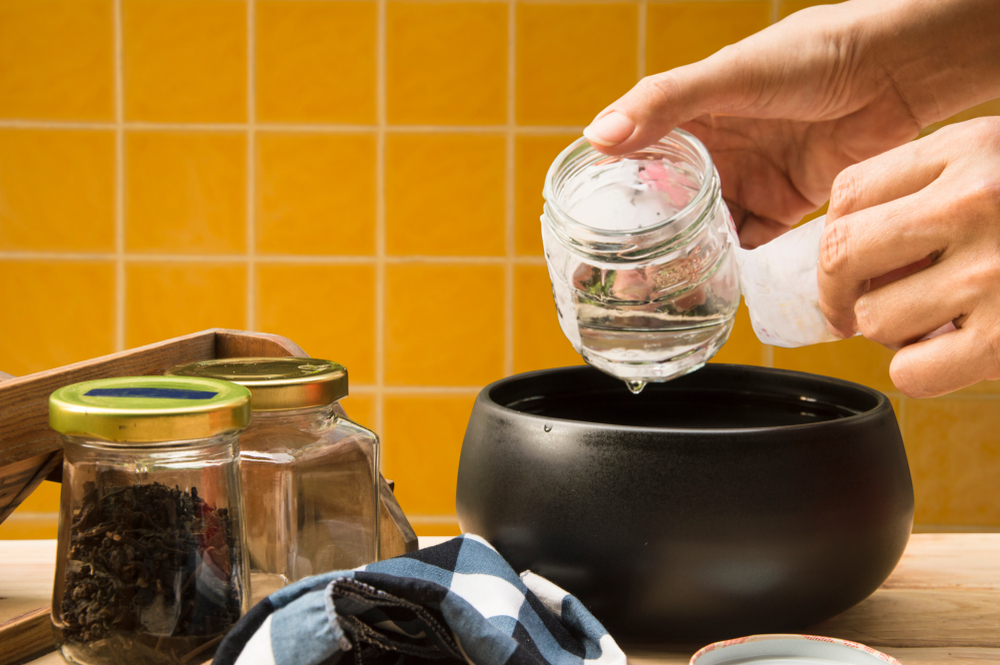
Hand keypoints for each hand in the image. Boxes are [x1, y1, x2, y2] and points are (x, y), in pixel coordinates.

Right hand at [583, 0, 999, 248]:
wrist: (893, 71)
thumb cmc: (809, 55)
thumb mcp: (726, 75)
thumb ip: (664, 103)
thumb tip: (599, 136)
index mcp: (690, 116)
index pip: (636, 158)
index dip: (610, 193)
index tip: (585, 229)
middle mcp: (715, 151)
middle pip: (667, 203)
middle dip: (644, 238)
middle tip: (620, 274)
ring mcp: (749, 179)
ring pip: (704, 228)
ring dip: (687, 254)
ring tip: (663, 285)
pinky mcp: (785, 204)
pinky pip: (751, 241)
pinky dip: (736, 259)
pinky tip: (718, 274)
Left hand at [818, 118, 999, 397]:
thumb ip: (935, 184)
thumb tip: (846, 242)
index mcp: (973, 149)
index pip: (850, 190)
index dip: (833, 233)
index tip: (846, 261)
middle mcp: (979, 202)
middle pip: (840, 253)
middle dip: (837, 290)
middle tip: (854, 306)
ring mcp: (997, 272)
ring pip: (874, 319)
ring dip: (891, 332)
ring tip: (935, 322)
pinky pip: (910, 372)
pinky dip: (921, 372)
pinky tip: (956, 353)